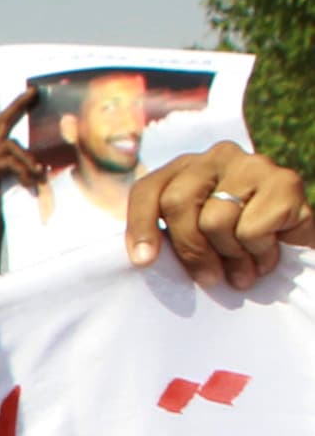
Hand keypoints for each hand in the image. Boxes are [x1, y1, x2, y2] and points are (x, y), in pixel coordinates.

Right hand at [0, 87, 44, 222]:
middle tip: (33, 94)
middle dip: (17, 107)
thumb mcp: (22, 177)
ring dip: (28, 159)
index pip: (5, 123)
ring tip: (38, 174)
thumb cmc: (7, 203)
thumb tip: (49, 154)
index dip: (17, 106)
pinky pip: (8, 163)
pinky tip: (28, 183)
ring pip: (10, 146)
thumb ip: (28, 163)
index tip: (32, 90)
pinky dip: (22, 171)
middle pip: (1, 123)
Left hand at [130, 144, 309, 289]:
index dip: (141, 226)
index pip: (148, 188)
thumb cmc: (236, 245)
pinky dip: (258, 252)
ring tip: (243, 266)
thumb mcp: (195, 238)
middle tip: (208, 278)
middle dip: (189, 249)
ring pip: (215, 220)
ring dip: (229, 256)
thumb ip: (170, 237)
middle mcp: (217, 157)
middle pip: (177, 202)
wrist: (295, 245)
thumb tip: (144, 258)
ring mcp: (253, 164)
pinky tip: (267, 253)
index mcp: (186, 168)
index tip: (144, 262)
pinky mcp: (285, 181)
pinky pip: (252, 230)